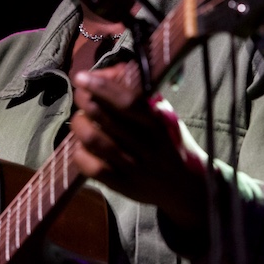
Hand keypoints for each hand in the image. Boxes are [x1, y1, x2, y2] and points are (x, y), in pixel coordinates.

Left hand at [70, 63, 209, 233]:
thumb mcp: (166, 119)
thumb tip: (112, 75)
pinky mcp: (123, 186)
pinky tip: (79, 145)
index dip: (102, 88)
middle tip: (79, 94)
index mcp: (157, 124)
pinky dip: (80, 153)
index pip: (127, 102)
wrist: (185, 188)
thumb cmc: (171, 145)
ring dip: (80, 125)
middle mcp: (146, 146)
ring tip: (79, 118)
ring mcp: (134, 168)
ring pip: (96, 142)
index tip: (83, 77)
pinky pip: (94, 168)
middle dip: (86, 102)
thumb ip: (143, 100)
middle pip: (107, 120)